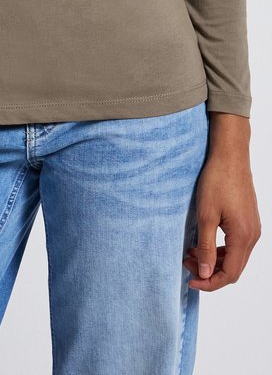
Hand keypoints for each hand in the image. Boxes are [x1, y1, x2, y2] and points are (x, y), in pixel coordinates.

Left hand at [183, 114, 260, 290]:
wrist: (230, 155)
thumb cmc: (217, 181)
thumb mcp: (206, 215)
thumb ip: (207, 247)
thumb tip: (205, 274)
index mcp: (243, 237)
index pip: (230, 274)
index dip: (210, 283)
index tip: (190, 281)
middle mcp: (253, 236)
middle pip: (233, 268)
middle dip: (210, 271)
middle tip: (186, 261)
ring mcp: (253, 228)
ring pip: (235, 257)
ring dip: (214, 259)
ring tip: (191, 251)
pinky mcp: (249, 220)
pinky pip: (237, 244)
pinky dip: (221, 248)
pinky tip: (204, 241)